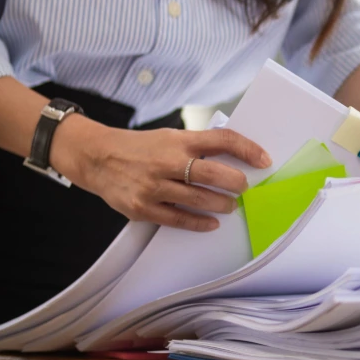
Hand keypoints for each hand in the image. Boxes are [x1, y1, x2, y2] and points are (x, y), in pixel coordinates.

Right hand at [51, 116, 270, 230]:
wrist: (95, 157)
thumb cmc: (140, 147)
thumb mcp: (170, 136)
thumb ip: (198, 145)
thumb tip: (235, 157)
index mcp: (179, 140)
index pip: (222, 139)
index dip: (248, 149)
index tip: (264, 160)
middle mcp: (167, 161)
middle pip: (214, 174)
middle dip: (236, 183)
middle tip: (243, 188)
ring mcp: (154, 186)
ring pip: (200, 199)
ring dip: (221, 204)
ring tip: (230, 205)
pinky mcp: (142, 208)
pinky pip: (178, 219)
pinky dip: (199, 222)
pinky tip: (211, 223)